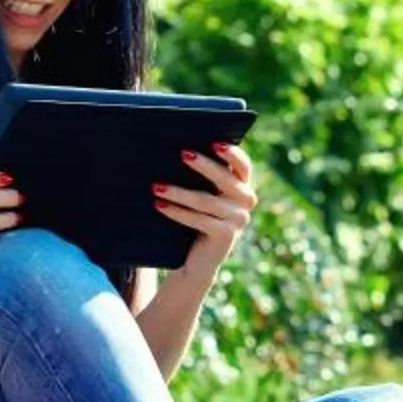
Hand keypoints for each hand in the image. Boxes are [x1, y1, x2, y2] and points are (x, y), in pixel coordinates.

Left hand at [159, 142, 258, 274]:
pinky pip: (199, 219)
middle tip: (182, 153)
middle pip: (225, 179)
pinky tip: (160, 204)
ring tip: (156, 186)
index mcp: (243, 186)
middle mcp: (246, 201)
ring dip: (179, 192)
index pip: (243, 165)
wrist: (199, 258)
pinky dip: (177, 212)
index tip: (214, 143)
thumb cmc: (197, 217)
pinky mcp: (226, 236)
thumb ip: (203, 176)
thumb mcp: (205, 194)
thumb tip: (179, 151)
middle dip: (204, 165)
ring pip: (206, 201)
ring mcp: (239, 220)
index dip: (232, 154)